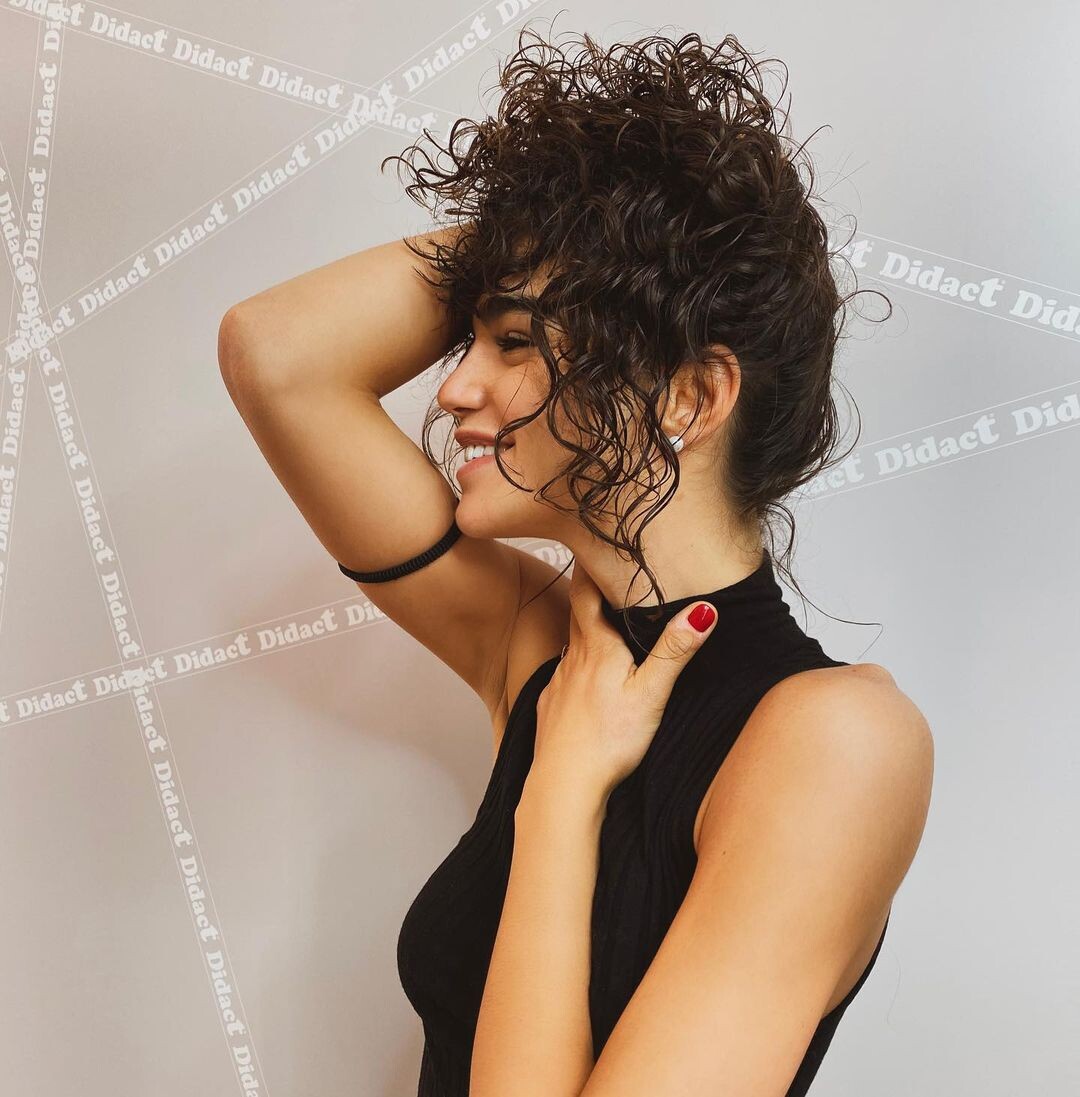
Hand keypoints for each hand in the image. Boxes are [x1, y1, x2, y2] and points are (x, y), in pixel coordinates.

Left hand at [531, 562, 717, 803]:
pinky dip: (577, 666)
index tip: (596, 542)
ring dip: (587, 630)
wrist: (563, 785)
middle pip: (579, 614)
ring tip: (606, 624)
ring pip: (572, 644)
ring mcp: (558, 682)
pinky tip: (589, 679)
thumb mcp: (651, 693)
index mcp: (597, 647)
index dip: (590, 565)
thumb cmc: (609, 741)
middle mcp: (572, 657)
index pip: (586, 591)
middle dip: (591, 592)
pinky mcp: (551, 707)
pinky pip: (564, 675)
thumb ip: (674, 650)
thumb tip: (703, 609)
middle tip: (607, 574)